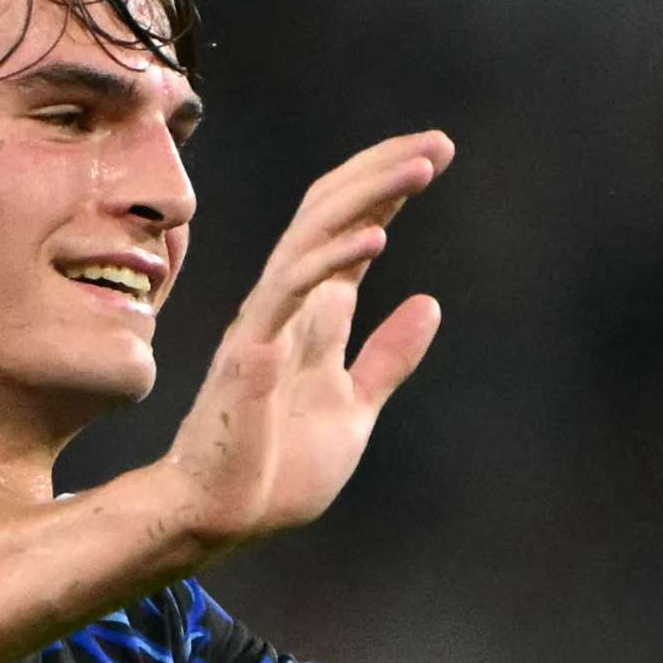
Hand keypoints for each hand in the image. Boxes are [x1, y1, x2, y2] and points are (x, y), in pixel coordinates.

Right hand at [160, 130, 452, 549]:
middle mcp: (288, 304)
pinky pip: (291, 291)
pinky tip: (376, 239)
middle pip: (332, 213)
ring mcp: (267, 322)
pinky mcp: (252, 351)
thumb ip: (388, 357)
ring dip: (369, 198)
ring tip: (419, 168)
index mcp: (314, 314)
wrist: (224, 519)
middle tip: (438, 144)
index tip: (433, 156)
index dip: (388, 191)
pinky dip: (332, 259)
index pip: (351, 231)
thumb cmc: (277, 469)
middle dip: (383, 172)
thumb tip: (428, 303)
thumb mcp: (355, 408)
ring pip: (314, 235)